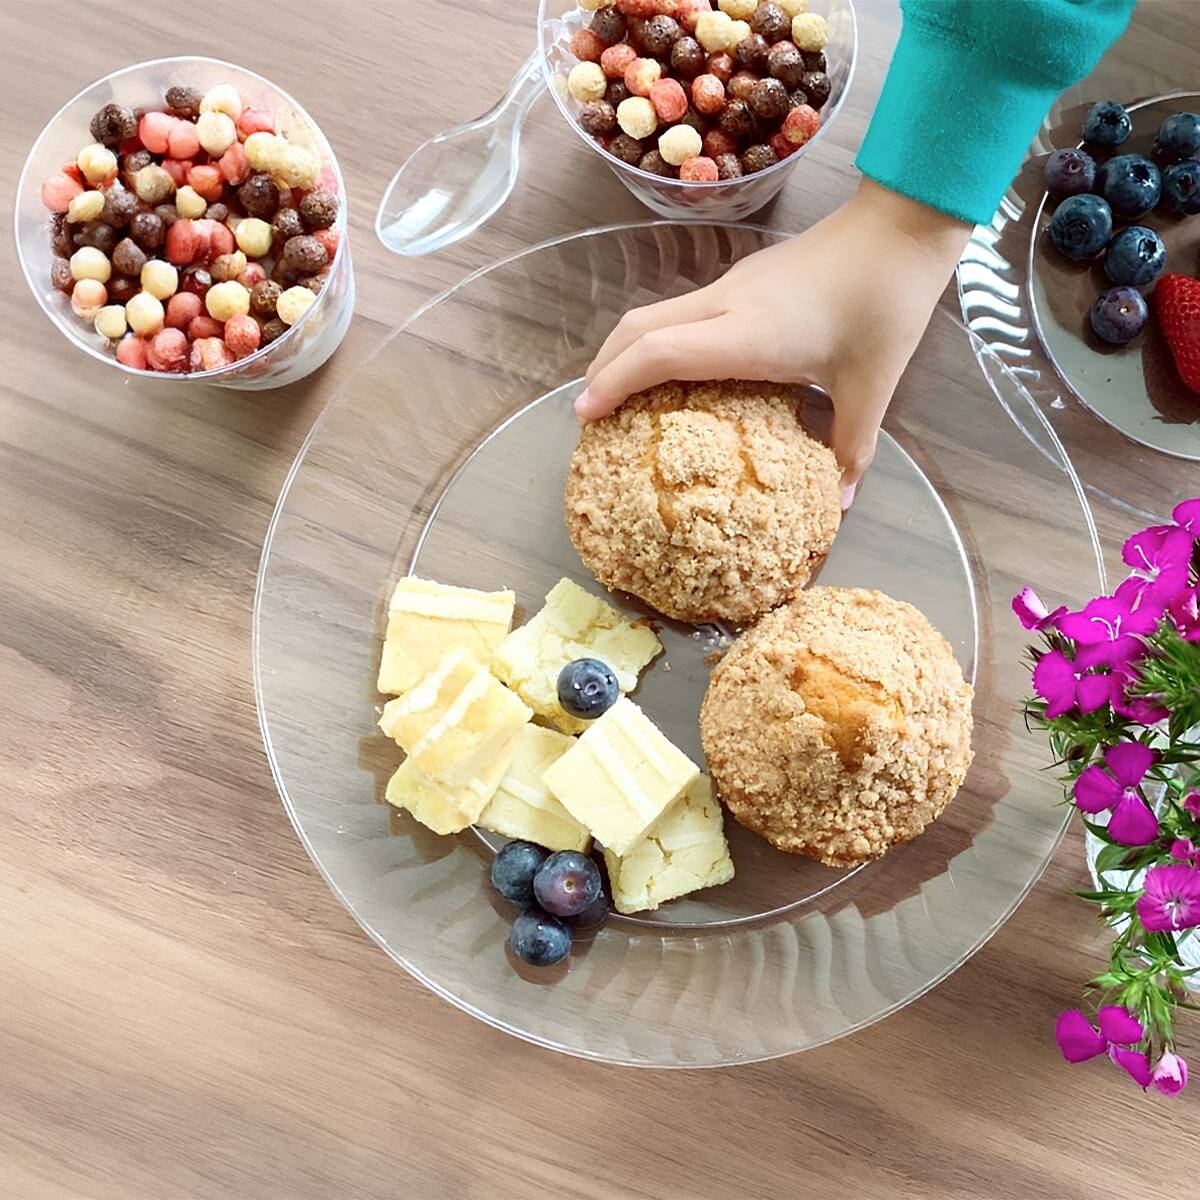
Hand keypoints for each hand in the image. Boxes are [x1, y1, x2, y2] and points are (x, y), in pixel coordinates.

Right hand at [575, 180, 970, 504]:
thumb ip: (849, 448)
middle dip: (604, 367)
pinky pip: (684, 311)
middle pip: (638, 328)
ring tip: (624, 395)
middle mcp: (726, 305)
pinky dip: (660, 341)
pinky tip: (679, 371)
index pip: (656, 354)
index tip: (586, 417)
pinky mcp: (746, 278)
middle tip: (591, 412)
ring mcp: (733, 286)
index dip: (613, 384)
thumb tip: (838, 506)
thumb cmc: (884, 304)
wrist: (903, 224)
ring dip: (629, 351)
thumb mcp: (872, 387)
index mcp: (746, 334)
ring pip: (657, 314)